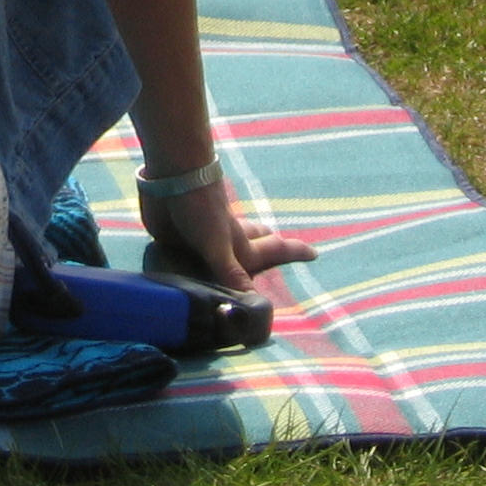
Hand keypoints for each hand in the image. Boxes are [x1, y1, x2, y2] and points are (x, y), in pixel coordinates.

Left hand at [141, 177, 315, 292]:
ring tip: (239, 255)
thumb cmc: (202, 207)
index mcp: (241, 244)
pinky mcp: (176, 237)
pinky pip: (190, 251)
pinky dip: (194, 256)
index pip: (274, 250)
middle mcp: (225, 241)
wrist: (171, 176)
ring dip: (232, 251)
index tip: (315, 253)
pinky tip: (188, 260)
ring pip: (223, 245)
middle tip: (279, 245)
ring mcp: (202, 237)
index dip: (294, 252)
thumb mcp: (219, 245)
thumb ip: (233, 275)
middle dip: (267, 244)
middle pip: (253, 241)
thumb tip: (256, 308)